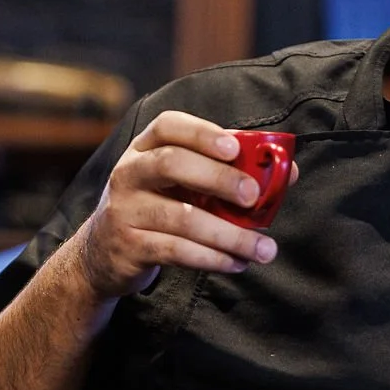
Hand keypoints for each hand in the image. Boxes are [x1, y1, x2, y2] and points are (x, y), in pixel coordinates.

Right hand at [68, 111, 288, 300]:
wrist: (102, 253)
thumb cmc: (157, 207)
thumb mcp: (182, 184)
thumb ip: (227, 173)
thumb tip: (287, 172)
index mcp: (145, 148)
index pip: (168, 126)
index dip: (202, 133)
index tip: (236, 148)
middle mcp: (129, 172)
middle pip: (172, 164)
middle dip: (218, 178)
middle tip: (253, 196)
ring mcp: (125, 210)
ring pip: (180, 217)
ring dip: (228, 234)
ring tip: (264, 249)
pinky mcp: (128, 246)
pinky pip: (175, 251)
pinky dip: (212, 258)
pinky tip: (237, 263)